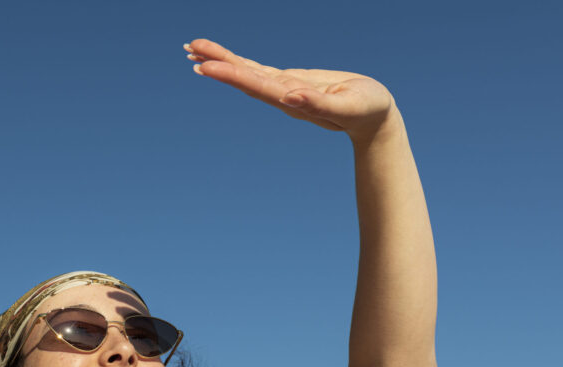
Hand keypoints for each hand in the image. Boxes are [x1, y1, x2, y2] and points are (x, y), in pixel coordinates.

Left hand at [185, 39, 396, 139]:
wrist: (373, 120)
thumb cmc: (367, 111)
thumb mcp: (349, 107)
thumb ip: (320, 104)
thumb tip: (291, 97)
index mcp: (294, 101)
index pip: (257, 85)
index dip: (231, 75)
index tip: (206, 67)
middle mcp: (283, 96)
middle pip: (244, 78)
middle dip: (217, 64)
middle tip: (189, 50)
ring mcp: (284, 89)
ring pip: (246, 73)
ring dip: (220, 62)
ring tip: (192, 49)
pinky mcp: (289, 82)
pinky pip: (257, 71)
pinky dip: (237, 64)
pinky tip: (221, 60)